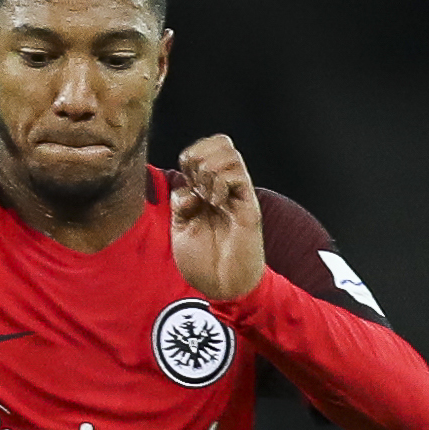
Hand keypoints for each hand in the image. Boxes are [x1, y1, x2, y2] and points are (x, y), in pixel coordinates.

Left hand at [171, 134, 266, 302]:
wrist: (223, 286)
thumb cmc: (203, 262)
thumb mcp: (180, 230)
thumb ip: (180, 204)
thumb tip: (185, 186)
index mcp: (206, 190)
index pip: (204, 149)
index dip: (190, 155)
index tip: (185, 182)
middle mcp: (224, 188)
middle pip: (221, 142)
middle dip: (200, 156)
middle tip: (195, 184)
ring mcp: (238, 195)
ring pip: (230, 154)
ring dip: (210, 170)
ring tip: (207, 195)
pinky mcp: (248, 207)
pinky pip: (238, 176)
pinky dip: (221, 183)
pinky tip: (216, 203)